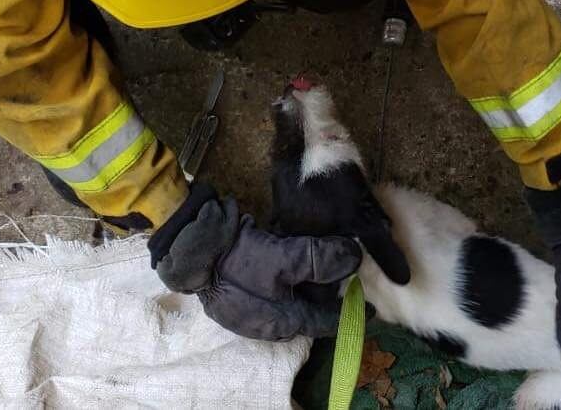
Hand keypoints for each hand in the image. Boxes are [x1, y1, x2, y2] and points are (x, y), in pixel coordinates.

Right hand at [148, 190, 361, 340]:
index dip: (349, 309)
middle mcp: (269, 315)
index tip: (369, 298)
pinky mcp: (244, 274)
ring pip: (295, 287)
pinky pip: (278, 272)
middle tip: (350, 262)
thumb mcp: (283, 261)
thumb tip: (354, 257)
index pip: (325, 322)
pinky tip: (301, 238)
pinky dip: (293, 259)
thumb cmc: (239, 260)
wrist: (191, 243)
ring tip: (332, 248)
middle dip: (330, 286)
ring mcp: (255, 296)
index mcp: (280, 321)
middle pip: (310, 304)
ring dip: (313, 271)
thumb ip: (319, 261)